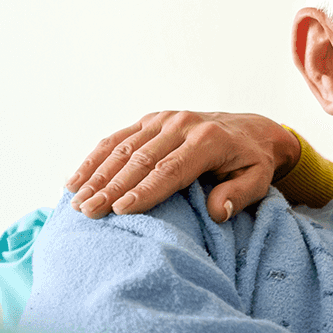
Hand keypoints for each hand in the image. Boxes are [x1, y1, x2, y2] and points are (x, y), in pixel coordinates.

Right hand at [66, 111, 300, 223]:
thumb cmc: (253, 162)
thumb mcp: (258, 179)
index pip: (171, 169)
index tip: (121, 210)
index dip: (145, 190)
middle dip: (112, 187)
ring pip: (123, 147)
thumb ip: (239, 195)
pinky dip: (94, 159)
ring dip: (96, 175)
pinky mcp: (151, 120)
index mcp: (209, 140)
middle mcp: (182, 124)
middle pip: (140, 159)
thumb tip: (216, 212)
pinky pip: (118, 138)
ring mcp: (164, 119)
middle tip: (89, 213)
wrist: (251, 130)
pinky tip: (75, 180)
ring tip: (76, 202)